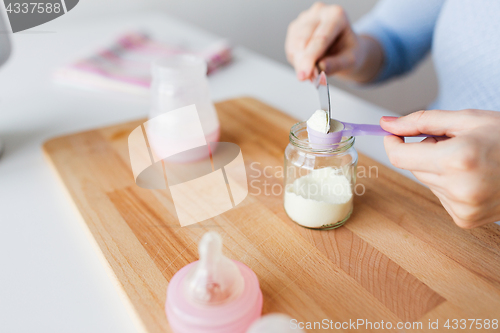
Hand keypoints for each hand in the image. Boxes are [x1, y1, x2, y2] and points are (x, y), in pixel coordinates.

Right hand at [285, 2, 382, 81]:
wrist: (344, 49)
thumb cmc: (349, 51)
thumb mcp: (351, 60)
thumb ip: (337, 64)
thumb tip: (321, 68)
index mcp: (337, 15)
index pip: (320, 38)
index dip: (310, 58)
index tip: (305, 75)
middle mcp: (320, 12)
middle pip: (304, 40)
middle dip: (304, 63)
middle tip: (309, 79)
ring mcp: (305, 19)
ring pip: (294, 45)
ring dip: (300, 64)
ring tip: (312, 74)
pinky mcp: (295, 28)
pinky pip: (290, 49)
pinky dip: (297, 61)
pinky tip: (307, 64)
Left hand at [381, 109, 499, 228]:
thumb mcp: (466, 119)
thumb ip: (420, 121)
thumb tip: (385, 124)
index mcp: (457, 159)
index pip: (400, 157)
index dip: (393, 143)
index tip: (394, 133)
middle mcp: (459, 188)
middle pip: (413, 168)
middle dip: (424, 152)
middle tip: (453, 142)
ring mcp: (463, 208)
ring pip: (426, 182)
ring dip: (438, 169)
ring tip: (469, 160)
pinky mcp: (465, 219)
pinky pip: (440, 196)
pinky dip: (449, 185)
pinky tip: (473, 178)